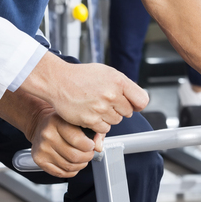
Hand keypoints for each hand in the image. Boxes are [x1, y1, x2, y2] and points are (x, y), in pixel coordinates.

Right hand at [25, 58, 148, 133]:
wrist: (59, 81)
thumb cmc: (81, 76)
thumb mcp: (107, 72)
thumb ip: (124, 86)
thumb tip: (138, 103)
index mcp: (118, 80)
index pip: (142, 100)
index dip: (136, 103)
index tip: (131, 104)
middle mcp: (111, 94)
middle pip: (128, 112)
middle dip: (118, 109)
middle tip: (105, 101)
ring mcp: (101, 108)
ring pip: (116, 121)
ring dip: (108, 117)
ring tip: (96, 105)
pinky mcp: (91, 120)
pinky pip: (104, 129)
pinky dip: (99, 124)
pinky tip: (91, 113)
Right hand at [27, 109, 99, 177]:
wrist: (40, 125)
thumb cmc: (59, 122)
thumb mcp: (74, 119)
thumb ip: (91, 130)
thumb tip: (99, 146)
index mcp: (56, 122)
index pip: (77, 140)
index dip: (89, 145)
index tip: (92, 145)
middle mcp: (47, 135)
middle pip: (74, 156)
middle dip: (87, 157)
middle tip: (89, 153)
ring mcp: (42, 149)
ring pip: (69, 166)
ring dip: (80, 165)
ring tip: (82, 158)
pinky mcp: (40, 160)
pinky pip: (61, 173)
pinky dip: (72, 171)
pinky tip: (73, 163)